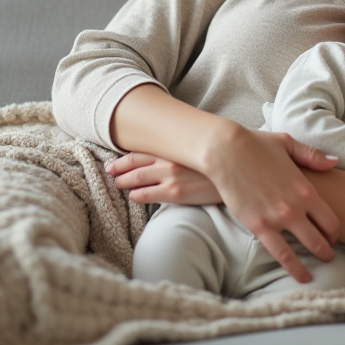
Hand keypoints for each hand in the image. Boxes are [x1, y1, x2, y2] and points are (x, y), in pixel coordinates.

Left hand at [106, 153, 220, 204]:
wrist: (235, 176)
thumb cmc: (218, 164)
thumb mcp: (199, 151)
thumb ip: (183, 149)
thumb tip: (171, 150)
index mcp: (175, 147)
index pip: (143, 150)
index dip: (127, 155)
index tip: (116, 158)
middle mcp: (169, 159)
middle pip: (135, 162)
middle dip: (119, 167)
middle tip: (109, 170)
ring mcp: (171, 175)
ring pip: (137, 178)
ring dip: (123, 181)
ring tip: (117, 183)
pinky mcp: (175, 192)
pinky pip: (146, 194)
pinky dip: (136, 195)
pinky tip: (132, 196)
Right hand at [203, 128, 341, 283]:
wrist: (225, 150)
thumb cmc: (255, 144)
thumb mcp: (288, 144)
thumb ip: (313, 156)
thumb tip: (334, 162)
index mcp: (306, 188)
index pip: (331, 219)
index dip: (335, 232)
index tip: (333, 237)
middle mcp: (296, 207)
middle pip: (322, 238)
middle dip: (328, 250)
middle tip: (328, 256)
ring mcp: (277, 218)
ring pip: (304, 249)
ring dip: (313, 263)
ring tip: (314, 273)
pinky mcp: (258, 226)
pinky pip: (280, 253)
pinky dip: (293, 268)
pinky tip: (300, 276)